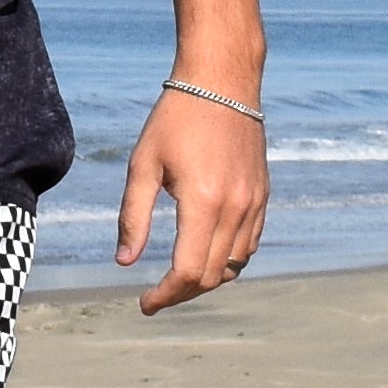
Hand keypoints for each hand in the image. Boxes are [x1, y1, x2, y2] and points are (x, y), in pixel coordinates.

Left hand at [115, 87, 268, 314]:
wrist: (222, 83)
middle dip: (181, 293)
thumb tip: (125, 262)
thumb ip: (133, 216)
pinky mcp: (263, 197)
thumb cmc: (175, 119)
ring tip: (177, 278)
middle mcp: (235, 209)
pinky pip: (249, 245)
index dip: (165, 295)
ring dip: (206, 280)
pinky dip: (227, 261)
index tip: (144, 304)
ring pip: (234, 266)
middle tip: (155, 295)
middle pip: (211, 276)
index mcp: (203, 202)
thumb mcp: (143, 164)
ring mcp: (254, 204)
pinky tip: (204, 254)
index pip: (187, 271)